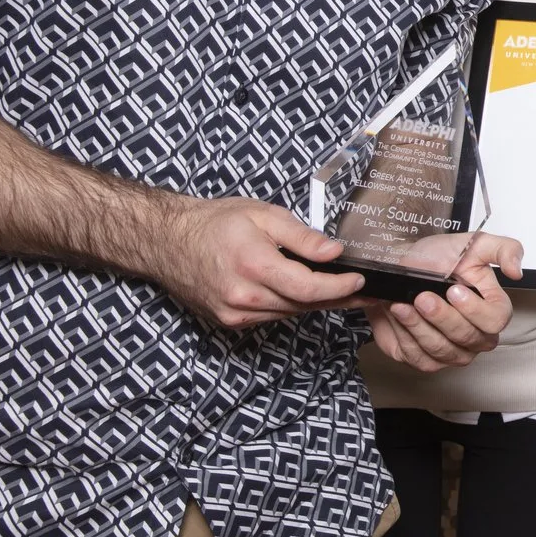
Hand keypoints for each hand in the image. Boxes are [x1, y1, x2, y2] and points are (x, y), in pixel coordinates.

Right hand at [146, 197, 368, 328]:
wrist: (168, 241)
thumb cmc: (216, 222)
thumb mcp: (263, 215)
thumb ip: (302, 236)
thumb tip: (335, 252)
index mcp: (255, 266)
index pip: (310, 289)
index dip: (341, 288)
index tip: (362, 280)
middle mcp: (244, 297)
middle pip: (304, 305)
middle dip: (338, 298)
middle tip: (367, 292)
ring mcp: (235, 313)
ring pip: (290, 313)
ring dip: (317, 304)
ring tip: (345, 292)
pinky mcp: (230, 321)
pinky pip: (272, 316)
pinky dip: (292, 306)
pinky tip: (307, 294)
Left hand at [362, 234, 521, 371]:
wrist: (400, 267)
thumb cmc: (436, 258)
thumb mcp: (474, 243)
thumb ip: (503, 250)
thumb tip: (516, 272)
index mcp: (492, 309)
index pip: (495, 321)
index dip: (474, 309)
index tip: (453, 290)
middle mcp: (476, 335)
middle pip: (467, 338)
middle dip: (441, 316)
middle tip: (423, 297)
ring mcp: (452, 351)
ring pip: (441, 350)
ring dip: (419, 326)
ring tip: (404, 305)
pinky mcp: (425, 360)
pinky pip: (418, 358)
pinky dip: (405, 336)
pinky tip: (400, 317)